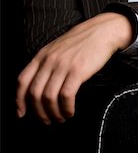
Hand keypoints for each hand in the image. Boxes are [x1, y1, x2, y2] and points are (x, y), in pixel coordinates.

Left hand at [16, 12, 132, 123]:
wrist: (102, 31)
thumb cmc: (82, 41)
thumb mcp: (58, 48)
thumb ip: (46, 63)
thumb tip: (39, 86)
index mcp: (42, 55)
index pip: (22, 80)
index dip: (19, 100)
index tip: (21, 113)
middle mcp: (49, 60)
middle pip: (35, 93)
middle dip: (39, 112)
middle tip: (47, 120)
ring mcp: (63, 65)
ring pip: (49, 97)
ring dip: (54, 113)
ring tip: (61, 117)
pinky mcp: (77, 70)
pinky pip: (66, 96)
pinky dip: (66, 108)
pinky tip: (70, 111)